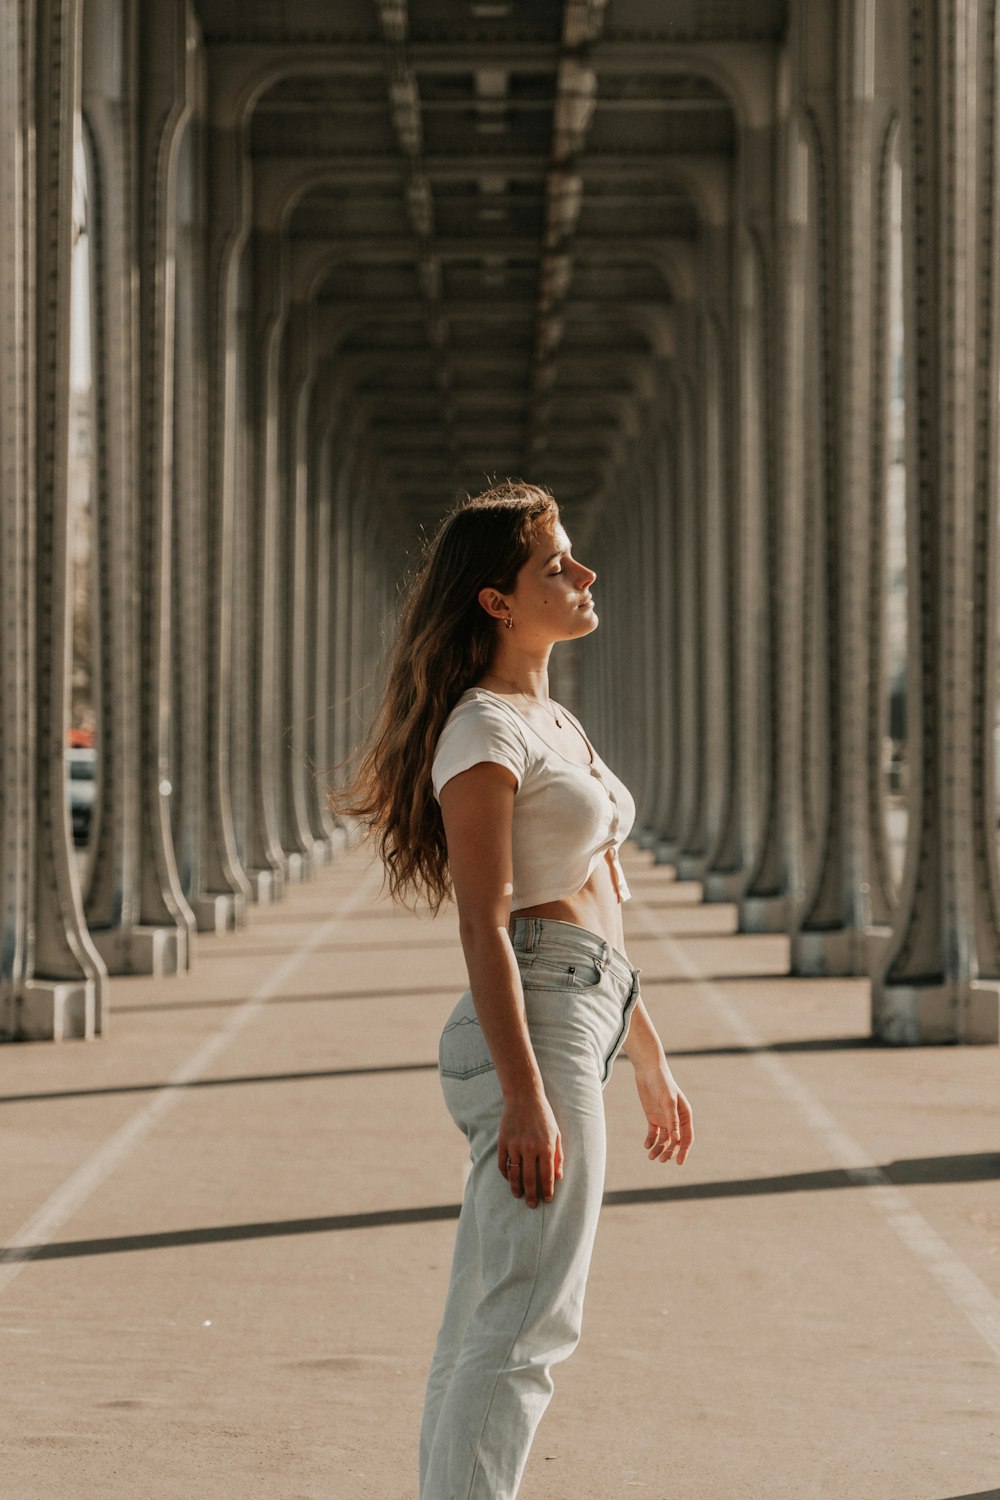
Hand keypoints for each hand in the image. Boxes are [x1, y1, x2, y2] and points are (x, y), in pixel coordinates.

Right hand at [497, 1091, 563, 1207]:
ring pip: (514, 1174)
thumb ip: (558, 1156)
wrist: (524, 1097)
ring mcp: (515, 1145)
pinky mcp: (503, 1142)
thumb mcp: (556, 1134)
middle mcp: (530, 1148)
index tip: (547, 1200)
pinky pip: (502, 1164)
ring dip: (516, 1188)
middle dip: (531, 1195)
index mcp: (546, 1147)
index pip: (547, 1176)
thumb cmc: (543, 1116)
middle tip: (532, 1205)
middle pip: (529, 1179)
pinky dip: (505, 1174)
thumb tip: (558, 1177)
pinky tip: (509, 1179)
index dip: (547, 1191)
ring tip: (518, 1195)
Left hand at [634, 1062, 692, 1165]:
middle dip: (669, 1152)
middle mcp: (676, 1119)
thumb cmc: (662, 1083)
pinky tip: (646, 1145)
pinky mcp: (653, 1118)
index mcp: (685, 1115)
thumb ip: (672, 1120)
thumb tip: (677, 1139)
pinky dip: (650, 1141)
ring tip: (651, 1156)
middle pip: (675, 1141)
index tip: (679, 1163)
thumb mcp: (668, 1101)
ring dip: (659, 1149)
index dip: (684, 1151)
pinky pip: (653, 1134)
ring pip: (664, 1140)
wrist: (648, 1071)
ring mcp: (664, 1119)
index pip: (687, 1137)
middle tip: (661, 1160)